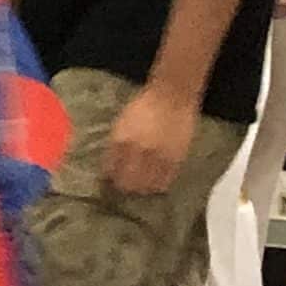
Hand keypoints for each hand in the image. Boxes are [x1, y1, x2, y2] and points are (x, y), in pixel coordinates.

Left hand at [101, 83, 198, 197]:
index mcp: (121, 140)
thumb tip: (111, 164)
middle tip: (124, 188)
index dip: (109, 178)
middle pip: (127, 182)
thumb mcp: (122, 123)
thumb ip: (116, 144)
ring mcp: (157, 157)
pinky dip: (159, 186)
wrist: (172, 96)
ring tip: (140, 189)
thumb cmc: (144, 106)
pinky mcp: (175, 159)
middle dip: (124, 187)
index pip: (110, 169)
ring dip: (142, 189)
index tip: (110, 181)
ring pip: (146, 185)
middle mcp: (138, 151)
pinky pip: (165, 181)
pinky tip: (156, 185)